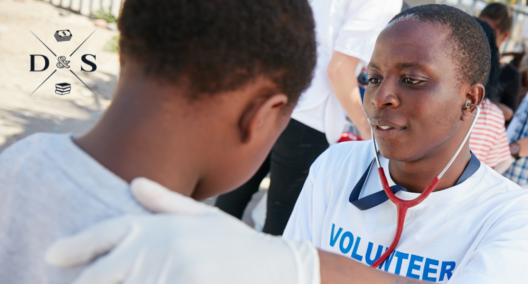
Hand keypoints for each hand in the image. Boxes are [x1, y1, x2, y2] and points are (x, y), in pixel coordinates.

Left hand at [45, 178, 319, 283]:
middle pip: (101, 274)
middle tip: (85, 281)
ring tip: (128, 280)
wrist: (275, 269)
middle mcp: (161, 249)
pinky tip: (156, 282)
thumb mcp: (202, 217)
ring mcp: (172, 275)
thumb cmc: (238, 245)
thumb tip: (133, 183)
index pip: (106, 235)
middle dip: (90, 281)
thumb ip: (164, 203)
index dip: (76, 248)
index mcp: (162, 227)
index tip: (54, 257)